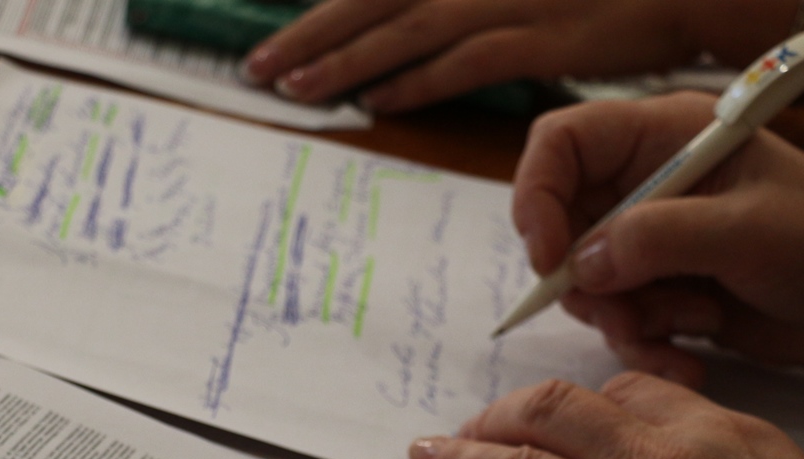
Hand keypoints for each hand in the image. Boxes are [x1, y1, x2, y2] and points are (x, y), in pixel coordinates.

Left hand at [242, 0, 711, 110]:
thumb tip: (405, 17)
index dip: (323, 13)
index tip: (273, 42)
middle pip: (377, 1)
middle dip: (312, 37)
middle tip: (260, 70)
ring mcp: (511, 0)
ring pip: (410, 32)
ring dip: (349, 63)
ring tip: (297, 90)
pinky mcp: (543, 38)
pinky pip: (467, 64)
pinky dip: (418, 82)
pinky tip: (378, 103)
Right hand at [514, 93, 803, 385]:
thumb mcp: (745, 230)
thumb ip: (656, 238)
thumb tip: (580, 264)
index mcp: (662, 139)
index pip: (561, 145)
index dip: (538, 196)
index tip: (549, 257)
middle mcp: (646, 184)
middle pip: (562, 225)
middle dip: (588, 281)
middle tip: (626, 310)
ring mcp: (651, 241)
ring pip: (586, 285)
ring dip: (627, 318)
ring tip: (690, 323)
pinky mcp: (661, 291)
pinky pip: (617, 322)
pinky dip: (644, 346)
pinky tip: (690, 356)